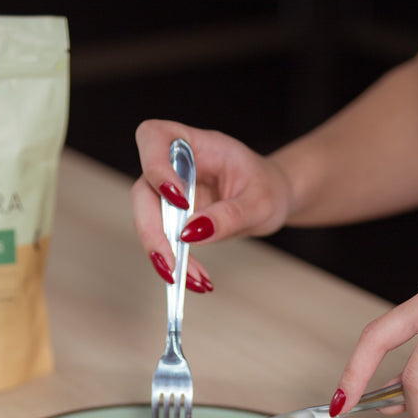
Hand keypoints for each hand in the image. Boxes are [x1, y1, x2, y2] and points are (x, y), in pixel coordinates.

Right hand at [131, 119, 291, 289]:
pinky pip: (163, 238)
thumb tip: (192, 233)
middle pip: (143, 190)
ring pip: (147, 220)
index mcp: (198, 144)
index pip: (155, 137)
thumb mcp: (260, 202)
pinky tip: (196, 278)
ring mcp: (171, 191)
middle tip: (172, 265)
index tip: (179, 202)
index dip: (156, 167)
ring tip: (194, 280)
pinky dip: (178, 262)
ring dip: (165, 254)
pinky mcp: (173, 216)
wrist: (273, 198)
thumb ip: (229, 215)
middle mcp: (177, 165)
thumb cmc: (268, 187)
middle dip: (153, 231)